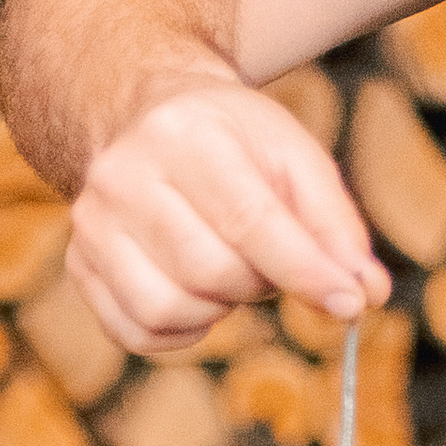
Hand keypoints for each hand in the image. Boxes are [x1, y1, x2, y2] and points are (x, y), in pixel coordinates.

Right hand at [67, 77, 389, 357]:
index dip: (304, 270)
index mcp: (186, 133)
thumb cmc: (232, 142)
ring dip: (218, 310)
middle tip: (267, 264)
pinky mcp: (80, 264)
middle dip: (257, 283)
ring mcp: (93, 223)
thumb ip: (334, 226)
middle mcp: (125, 175)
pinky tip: (196, 296)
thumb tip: (365, 295)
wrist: (145, 114)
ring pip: (169, 308)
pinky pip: (137, 331)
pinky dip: (181, 332)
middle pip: (210, 270)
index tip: (349, 305)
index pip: (250, 219)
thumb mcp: (292, 157)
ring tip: (229, 272)